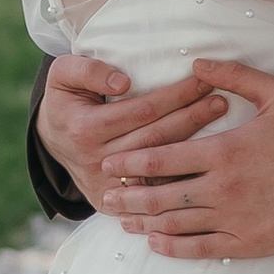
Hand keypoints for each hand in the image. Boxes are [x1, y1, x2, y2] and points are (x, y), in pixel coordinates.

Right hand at [37, 53, 232, 211]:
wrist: (53, 144)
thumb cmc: (66, 102)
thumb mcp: (63, 75)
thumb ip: (88, 69)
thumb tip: (124, 81)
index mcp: (85, 129)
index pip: (141, 111)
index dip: (175, 96)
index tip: (202, 80)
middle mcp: (97, 161)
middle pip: (156, 139)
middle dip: (192, 117)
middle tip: (220, 100)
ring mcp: (107, 187)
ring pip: (160, 167)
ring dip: (193, 145)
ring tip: (218, 123)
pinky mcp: (115, 204)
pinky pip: (154, 192)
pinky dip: (180, 178)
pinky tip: (205, 161)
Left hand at [101, 61, 273, 260]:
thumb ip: (234, 76)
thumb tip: (196, 65)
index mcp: (224, 150)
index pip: (161, 158)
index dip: (130, 163)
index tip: (110, 164)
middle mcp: (222, 188)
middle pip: (159, 195)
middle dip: (127, 196)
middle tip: (106, 196)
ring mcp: (234, 219)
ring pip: (175, 225)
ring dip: (143, 223)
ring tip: (123, 220)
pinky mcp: (249, 243)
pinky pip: (201, 250)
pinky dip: (173, 248)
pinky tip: (156, 242)